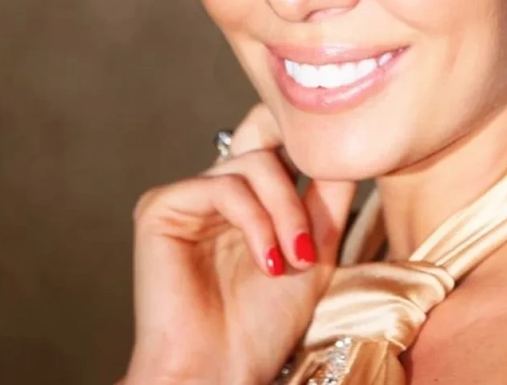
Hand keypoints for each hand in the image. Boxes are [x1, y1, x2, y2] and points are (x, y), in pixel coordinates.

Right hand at [121, 104, 355, 384]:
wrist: (221, 372)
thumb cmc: (263, 324)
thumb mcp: (314, 248)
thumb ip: (327, 195)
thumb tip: (347, 145)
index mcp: (246, 197)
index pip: (276, 144)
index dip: (304, 148)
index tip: (339, 166)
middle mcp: (214, 190)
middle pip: (268, 151)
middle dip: (297, 197)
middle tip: (310, 248)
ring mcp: (186, 196)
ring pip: (252, 164)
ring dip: (283, 212)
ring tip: (294, 260)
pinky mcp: (160, 207)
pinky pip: (222, 186)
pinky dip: (255, 221)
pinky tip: (268, 261)